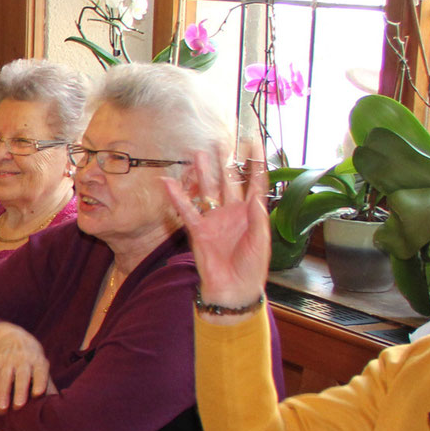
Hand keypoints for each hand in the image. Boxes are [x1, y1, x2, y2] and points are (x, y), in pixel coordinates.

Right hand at [0, 324, 48, 411]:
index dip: (40, 382)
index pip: (40, 371)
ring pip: (4, 377)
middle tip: (18, 406)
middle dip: (20, 390)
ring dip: (2, 394)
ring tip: (2, 410)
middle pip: (21, 375)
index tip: (37, 394)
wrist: (14, 340)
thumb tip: (55, 406)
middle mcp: (23, 359)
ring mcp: (8, 360)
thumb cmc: (33, 362)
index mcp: (38, 361)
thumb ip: (48, 386)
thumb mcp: (41, 368)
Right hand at [164, 148, 269, 310]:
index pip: (256, 181)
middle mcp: (234, 212)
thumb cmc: (252, 266)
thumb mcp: (261, 241)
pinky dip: (177, 196)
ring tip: (198, 153)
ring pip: (208, 190)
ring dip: (203, 173)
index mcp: (253, 212)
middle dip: (225, 162)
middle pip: (229, 181)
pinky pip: (187, 209)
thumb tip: (255, 197)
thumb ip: (258, 218)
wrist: (233, 288)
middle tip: (220, 142)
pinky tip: (168, 182)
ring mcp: (215, 219)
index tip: (254, 142)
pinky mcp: (199, 229)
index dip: (256, 162)